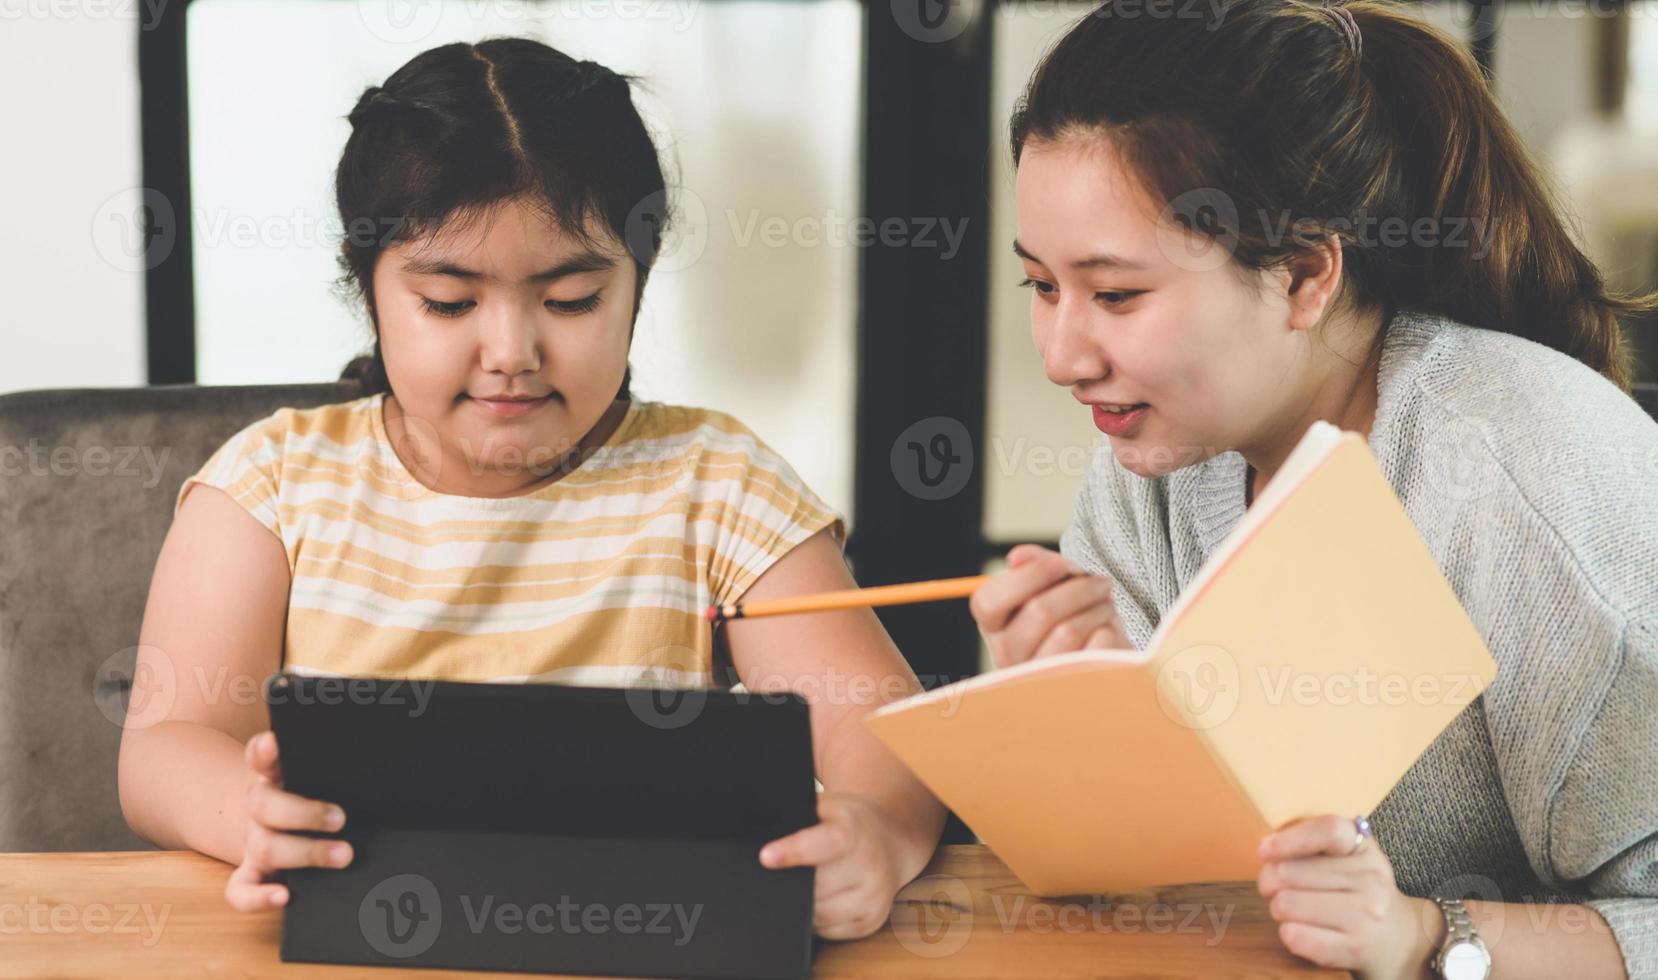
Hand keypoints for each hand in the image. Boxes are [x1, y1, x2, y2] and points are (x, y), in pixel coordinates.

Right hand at [224, 730, 352, 911]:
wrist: (282, 826)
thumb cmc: (317, 797)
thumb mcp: (323, 779)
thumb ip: (340, 772)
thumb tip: (388, 772)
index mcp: (276, 776)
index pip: (261, 757)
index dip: (264, 751)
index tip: (274, 743)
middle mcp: (261, 806)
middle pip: (265, 805)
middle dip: (305, 813)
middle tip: (341, 818)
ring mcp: (255, 841)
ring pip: (265, 846)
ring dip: (305, 852)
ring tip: (344, 854)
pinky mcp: (252, 873)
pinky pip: (241, 890)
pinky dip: (259, 897)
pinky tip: (283, 897)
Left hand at [757, 793, 908, 939]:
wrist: (890, 838)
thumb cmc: (847, 822)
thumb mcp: (826, 806)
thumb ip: (797, 819)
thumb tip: (761, 839)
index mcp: (854, 829)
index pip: (827, 843)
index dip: (795, 851)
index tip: (766, 857)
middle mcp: (870, 863)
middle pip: (816, 886)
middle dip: (792, 882)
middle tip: (776, 874)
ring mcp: (874, 896)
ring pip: (820, 913)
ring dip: (803, 904)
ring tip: (802, 884)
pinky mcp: (871, 921)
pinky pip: (829, 930)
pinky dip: (817, 919)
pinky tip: (820, 898)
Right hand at [970, 544, 1128, 667]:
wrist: (1108, 658)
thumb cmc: (1074, 615)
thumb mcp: (1054, 586)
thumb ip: (1036, 564)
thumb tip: (1017, 557)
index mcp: (995, 629)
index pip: (987, 602)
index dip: (1025, 577)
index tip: (1058, 564)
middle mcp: (1009, 659)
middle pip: (1038, 611)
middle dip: (1078, 587)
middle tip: (1099, 581)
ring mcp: (1041, 679)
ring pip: (1068, 630)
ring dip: (1097, 606)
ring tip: (1105, 604)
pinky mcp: (1076, 688)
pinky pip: (1096, 646)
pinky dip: (1110, 629)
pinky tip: (1108, 630)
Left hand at [1257, 815, 1440, 978]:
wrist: (1401, 939)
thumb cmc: (1358, 891)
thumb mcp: (1347, 857)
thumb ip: (1311, 844)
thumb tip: (1266, 849)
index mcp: (1364, 847)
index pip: (1328, 830)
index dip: (1289, 839)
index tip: (1263, 851)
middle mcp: (1370, 879)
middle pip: (1291, 872)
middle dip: (1270, 881)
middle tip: (1273, 888)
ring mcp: (1366, 916)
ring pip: (1287, 904)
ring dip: (1278, 908)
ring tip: (1290, 910)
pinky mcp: (1356, 948)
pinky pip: (1296, 937)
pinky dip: (1287, 933)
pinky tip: (1296, 929)